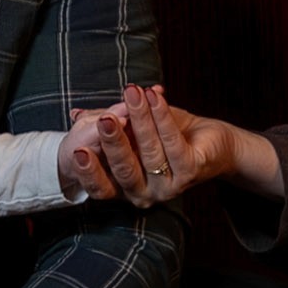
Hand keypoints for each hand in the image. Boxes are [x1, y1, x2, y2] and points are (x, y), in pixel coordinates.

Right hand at [71, 84, 276, 208]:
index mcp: (125, 188)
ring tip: (133, 93)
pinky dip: (162, 117)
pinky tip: (155, 97)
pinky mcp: (191, 172)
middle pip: (124, 170)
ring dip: (141, 119)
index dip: (89, 171)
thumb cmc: (168, 134)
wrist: (211, 140)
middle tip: (105, 119)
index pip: (101, 187)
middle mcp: (144, 194)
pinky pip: (173, 143)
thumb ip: (106, 122)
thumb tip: (76, 115)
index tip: (78, 150)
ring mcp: (169, 187)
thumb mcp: (132, 128)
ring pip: (149, 152)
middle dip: (113, 142)